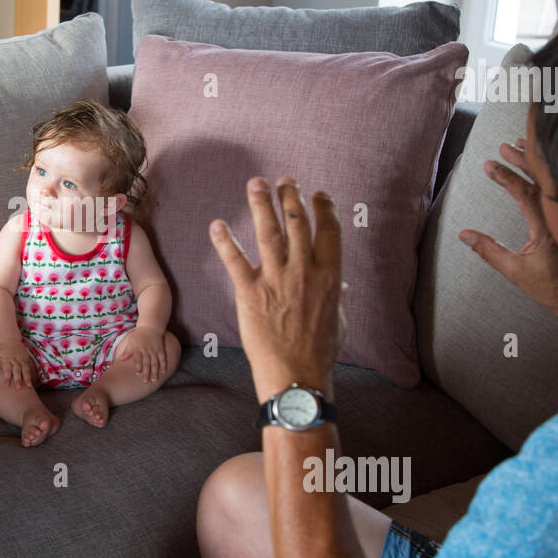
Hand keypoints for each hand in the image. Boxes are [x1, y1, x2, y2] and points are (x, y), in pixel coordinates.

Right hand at [0, 339, 35, 389]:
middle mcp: (15, 360)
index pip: (26, 370)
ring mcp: (6, 359)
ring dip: (7, 377)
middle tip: (18, 388)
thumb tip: (33, 376)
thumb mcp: (25, 356)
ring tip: (6, 386)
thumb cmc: (18, 350)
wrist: (8, 339)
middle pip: (17, 370)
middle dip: (18, 379)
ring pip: (7, 369)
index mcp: (22, 360)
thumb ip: (27, 365)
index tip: (29, 386)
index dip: (28, 378)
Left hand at [116, 326, 166, 382]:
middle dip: (146, 372)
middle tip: (145, 381)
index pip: (138, 358)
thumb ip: (127, 351)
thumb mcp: (131, 342)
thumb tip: (121, 359)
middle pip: (147, 363)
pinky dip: (163, 365)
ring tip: (154, 380)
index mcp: (138, 349)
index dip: (138, 366)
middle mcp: (147, 350)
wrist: (150, 327)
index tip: (137, 373)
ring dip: (155, 371)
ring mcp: (154, 350)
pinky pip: (163, 358)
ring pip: (155, 362)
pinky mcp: (160, 349)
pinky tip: (163, 372)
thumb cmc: (139, 336)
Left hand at [209, 177, 342, 401]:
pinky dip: (224, 241)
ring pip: (268, 232)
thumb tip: (341, 285)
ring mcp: (277, 280)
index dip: (323, 208)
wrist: (296, 376)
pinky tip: (216, 224)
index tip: (318, 194)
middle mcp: (304, 271)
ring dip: (261, 204)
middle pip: (297, 223)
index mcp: (330, 276)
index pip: (329, 230)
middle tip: (283, 180)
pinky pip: (235, 261)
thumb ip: (338, 296)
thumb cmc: (320, 352)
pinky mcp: (250, 293)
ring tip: (255, 184)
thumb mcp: (339, 320)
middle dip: (290, 196)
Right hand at [459, 139, 557, 317]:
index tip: (490, 164)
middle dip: (522, 160)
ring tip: (521, 147)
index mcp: (548, 229)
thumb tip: (464, 234)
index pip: (526, 193)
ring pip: (556, 182)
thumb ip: (488, 250)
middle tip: (504, 147)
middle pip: (543, 180)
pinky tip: (544, 168)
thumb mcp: (514, 271)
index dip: (507, 177)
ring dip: (537, 164)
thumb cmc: (552, 289)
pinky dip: (552, 175)